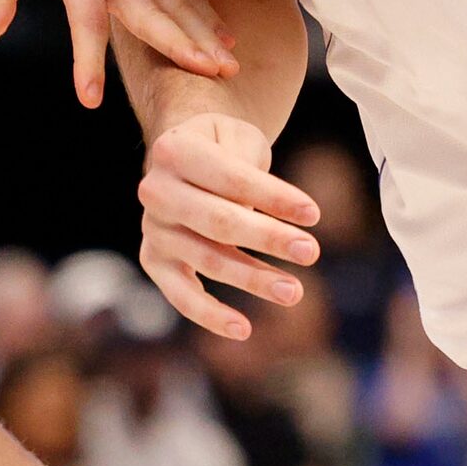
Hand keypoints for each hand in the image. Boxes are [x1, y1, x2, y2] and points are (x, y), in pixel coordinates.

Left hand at [0, 0, 235, 105]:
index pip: (85, 17)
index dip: (87, 58)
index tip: (89, 97)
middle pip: (149, 11)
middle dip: (179, 43)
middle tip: (207, 72)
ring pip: (174, 3)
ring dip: (201, 34)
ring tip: (226, 65)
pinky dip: (205, 15)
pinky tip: (225, 39)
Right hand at [137, 112, 319, 338]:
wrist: (186, 154)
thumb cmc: (224, 146)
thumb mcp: (239, 137)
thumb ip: (249, 169)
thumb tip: (266, 220)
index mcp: (175, 149)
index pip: (232, 178)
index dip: (274, 198)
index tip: (313, 214)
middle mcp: (155, 190)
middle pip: (219, 221)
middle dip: (268, 238)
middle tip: (311, 252)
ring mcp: (152, 228)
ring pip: (207, 260)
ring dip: (253, 278)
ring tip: (294, 292)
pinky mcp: (153, 260)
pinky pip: (180, 294)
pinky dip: (209, 315)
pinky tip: (244, 329)